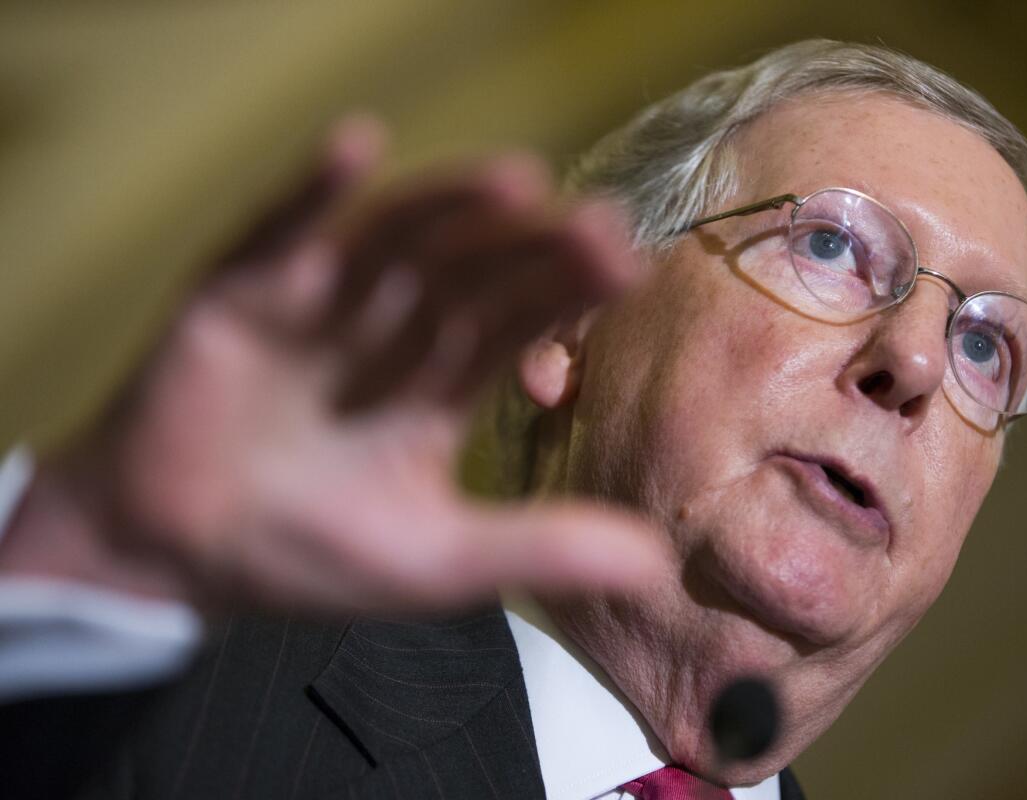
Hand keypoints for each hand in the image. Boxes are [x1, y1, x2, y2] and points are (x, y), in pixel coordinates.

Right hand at [1, 116, 664, 613]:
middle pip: (474, 267)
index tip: (626, 267)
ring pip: (396, 235)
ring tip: (516, 182)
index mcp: (443, 376)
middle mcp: (392, 324)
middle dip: (532, 247)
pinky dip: (310, 190)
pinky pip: (279, 229)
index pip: (519, 318)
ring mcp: (320, 300)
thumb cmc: (306, 554)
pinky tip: (355, 147)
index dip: (569, 291)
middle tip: (596, 229)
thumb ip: (538, 548)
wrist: (174, 558)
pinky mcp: (243, 290)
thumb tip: (656, 564)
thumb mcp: (438, 560)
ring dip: (450, 204)